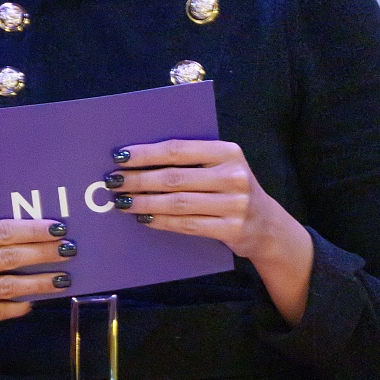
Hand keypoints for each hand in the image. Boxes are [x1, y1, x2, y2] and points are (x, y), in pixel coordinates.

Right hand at [0, 217, 75, 377]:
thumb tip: (32, 232)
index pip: (0, 232)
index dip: (33, 230)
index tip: (59, 229)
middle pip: (8, 259)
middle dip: (44, 254)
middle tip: (69, 251)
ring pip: (7, 287)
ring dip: (40, 283)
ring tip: (63, 278)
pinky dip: (18, 305)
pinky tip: (34, 300)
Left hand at [107, 141, 312, 321]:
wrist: (266, 224)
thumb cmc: (231, 190)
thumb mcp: (221, 167)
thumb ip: (191, 161)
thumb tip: (140, 159)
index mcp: (228, 152)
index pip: (179, 150)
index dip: (146, 153)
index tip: (120, 156)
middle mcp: (233, 175)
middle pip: (174, 177)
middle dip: (138, 179)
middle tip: (113, 181)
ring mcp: (234, 204)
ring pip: (177, 203)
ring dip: (144, 202)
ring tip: (121, 201)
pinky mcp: (230, 229)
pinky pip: (186, 225)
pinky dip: (160, 221)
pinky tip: (142, 218)